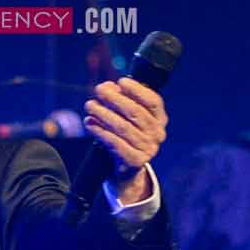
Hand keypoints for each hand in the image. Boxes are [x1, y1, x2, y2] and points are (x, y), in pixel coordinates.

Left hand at [82, 76, 166, 204]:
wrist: (127, 168)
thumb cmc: (125, 135)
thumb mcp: (127, 116)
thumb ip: (121, 99)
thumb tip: (108, 87)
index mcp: (159, 119)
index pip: (153, 101)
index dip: (137, 90)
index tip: (121, 81)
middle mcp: (157, 134)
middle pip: (135, 112)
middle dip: (115, 99)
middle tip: (99, 90)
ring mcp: (147, 149)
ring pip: (123, 127)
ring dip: (104, 114)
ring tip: (90, 105)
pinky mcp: (135, 161)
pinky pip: (115, 143)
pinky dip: (100, 131)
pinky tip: (90, 123)